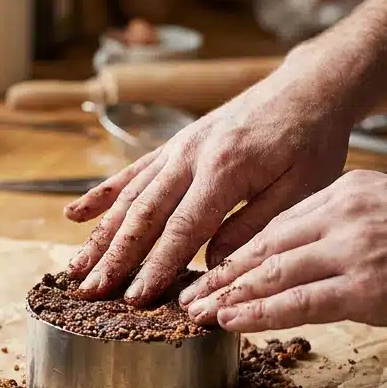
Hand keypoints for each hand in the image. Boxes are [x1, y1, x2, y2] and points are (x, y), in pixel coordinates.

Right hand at [63, 49, 361, 303]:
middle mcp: (191, 156)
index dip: (157, 266)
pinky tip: (74, 215)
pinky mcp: (175, 145)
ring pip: (130, 197)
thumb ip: (256, 226)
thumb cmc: (312, 140)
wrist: (307, 88)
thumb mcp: (303, 189)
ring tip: (76, 268)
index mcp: (226, 169)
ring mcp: (178, 149)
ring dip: (100, 235)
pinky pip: (131, 173)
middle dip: (114, 258)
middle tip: (91, 293)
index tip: (137, 299)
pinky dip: (101, 195)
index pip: (183, 228)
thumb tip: (214, 265)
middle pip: (144, 214)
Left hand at [178, 170, 386, 333]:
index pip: (278, 222)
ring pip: (271, 273)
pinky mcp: (366, 286)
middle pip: (263, 246)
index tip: (213, 268)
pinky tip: (232, 322)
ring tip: (196, 313)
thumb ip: (355, 228)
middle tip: (187, 294)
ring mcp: (352, 248)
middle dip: (220, 273)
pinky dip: (258, 313)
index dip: (240, 250)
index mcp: (350, 191)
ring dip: (228, 295)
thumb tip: (323, 255)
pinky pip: (298, 301)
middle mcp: (343, 213)